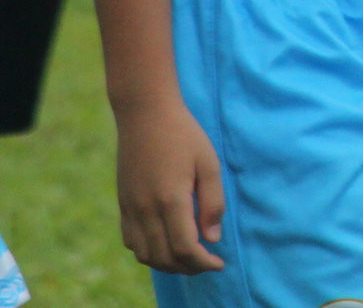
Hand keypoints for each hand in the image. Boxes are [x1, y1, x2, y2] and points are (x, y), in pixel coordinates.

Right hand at [113, 98, 224, 274]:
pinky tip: (165, 245)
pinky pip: (131, 241)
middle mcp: (146, 209)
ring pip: (144, 254)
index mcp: (171, 199)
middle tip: (208, 263)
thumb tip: (212, 238)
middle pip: (164, 257)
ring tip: (189, 258)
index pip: (184, 248)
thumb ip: (213, 202)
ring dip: (167, 264)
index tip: (219, 263)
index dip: (203, 263)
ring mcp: (130, 208)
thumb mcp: (209, 163)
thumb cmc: (184, 135)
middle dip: (188, 268)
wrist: (145, 115)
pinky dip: (148, 252)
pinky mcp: (123, 204)